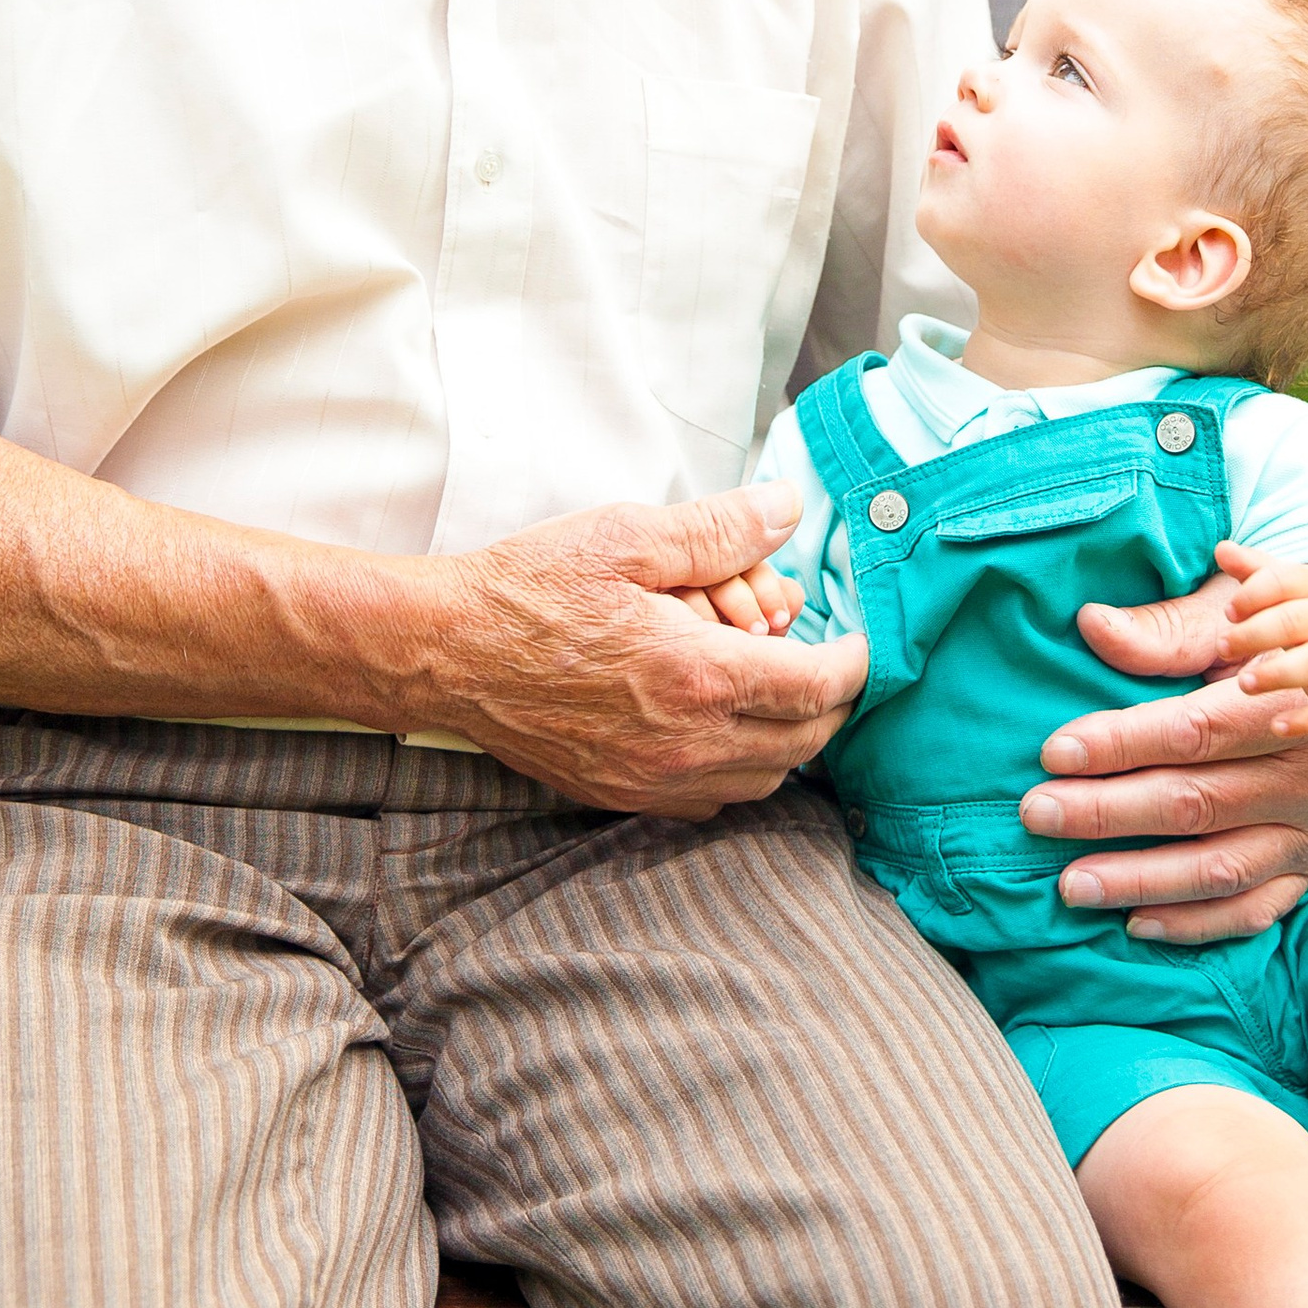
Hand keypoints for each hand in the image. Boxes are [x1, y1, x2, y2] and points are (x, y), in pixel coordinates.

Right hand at [419, 485, 863, 813]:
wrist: (447, 653)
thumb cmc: (531, 589)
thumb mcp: (629, 536)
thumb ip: (719, 528)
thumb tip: (788, 508)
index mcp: (698, 675)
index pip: (817, 688)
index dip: (854, 666)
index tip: (861, 644)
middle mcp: (685, 742)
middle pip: (802, 742)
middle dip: (831, 704)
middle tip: (830, 664)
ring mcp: (652, 778)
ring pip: (762, 779)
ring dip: (788, 741)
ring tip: (780, 693)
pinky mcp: (621, 794)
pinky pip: (710, 799)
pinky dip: (739, 769)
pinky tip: (724, 728)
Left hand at [1020, 560, 1307, 946]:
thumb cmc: (1266, 641)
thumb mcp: (1224, 620)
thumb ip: (1162, 633)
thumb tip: (1092, 625)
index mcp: (1290, 707)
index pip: (1194, 733)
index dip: (1120, 743)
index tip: (1053, 752)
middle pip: (1196, 803)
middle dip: (1107, 812)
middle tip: (1037, 813)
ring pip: (1220, 868)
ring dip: (1140, 880)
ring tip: (1070, 884)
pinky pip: (1255, 910)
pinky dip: (1195, 923)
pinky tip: (1134, 923)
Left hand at [1211, 542, 1307, 734]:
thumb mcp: (1293, 587)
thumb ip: (1255, 571)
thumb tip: (1221, 549)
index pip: (1286, 581)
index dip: (1255, 593)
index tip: (1229, 611)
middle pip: (1296, 621)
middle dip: (1257, 633)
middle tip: (1223, 646)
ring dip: (1278, 674)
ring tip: (1244, 684)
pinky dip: (1307, 720)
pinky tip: (1277, 727)